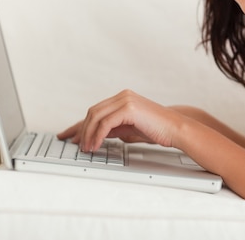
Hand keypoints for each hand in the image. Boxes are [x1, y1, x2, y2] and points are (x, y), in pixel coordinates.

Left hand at [57, 89, 182, 151]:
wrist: (175, 129)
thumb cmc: (157, 130)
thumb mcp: (129, 129)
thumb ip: (113, 128)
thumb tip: (96, 135)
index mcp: (123, 98)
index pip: (96, 110)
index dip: (80, 124)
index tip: (69, 135)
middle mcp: (123, 96)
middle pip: (93, 112)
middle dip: (81, 130)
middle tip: (77, 145)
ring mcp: (125, 100)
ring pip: (96, 116)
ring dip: (88, 134)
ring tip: (87, 149)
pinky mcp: (128, 108)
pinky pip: (105, 122)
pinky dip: (97, 135)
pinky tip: (96, 145)